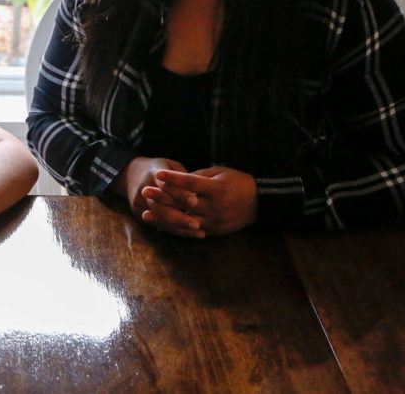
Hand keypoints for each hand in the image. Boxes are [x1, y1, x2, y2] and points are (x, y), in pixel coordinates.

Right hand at [112, 157, 200, 233]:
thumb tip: (202, 189)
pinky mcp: (139, 214)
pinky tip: (192, 234)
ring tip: (199, 232)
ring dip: (179, 227)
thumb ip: (183, 178)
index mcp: (152, 173)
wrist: (132, 174)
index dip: (179, 193)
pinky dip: (176, 230)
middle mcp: (142, 189)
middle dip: (179, 217)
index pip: (164, 185)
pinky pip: (158, 224)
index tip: (195, 201)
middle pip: (159, 206)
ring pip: (159, 218)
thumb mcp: (172, 166)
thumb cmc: (162, 168)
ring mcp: (138, 203)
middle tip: (197, 224)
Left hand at [142, 166, 257, 236]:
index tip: (158, 174)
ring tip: (145, 214)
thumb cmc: (237, 182)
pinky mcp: (213, 231)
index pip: (191, 182)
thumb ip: (198, 177)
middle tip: (145, 191)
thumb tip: (176, 181)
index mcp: (216, 188)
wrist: (259, 203)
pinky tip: (160, 226)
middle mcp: (214, 206)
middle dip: (163, 197)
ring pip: (184, 221)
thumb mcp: (220, 173)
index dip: (174, 178)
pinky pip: (190, 231)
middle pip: (184, 202)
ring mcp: (213, 221)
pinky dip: (174, 229)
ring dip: (164, 218)